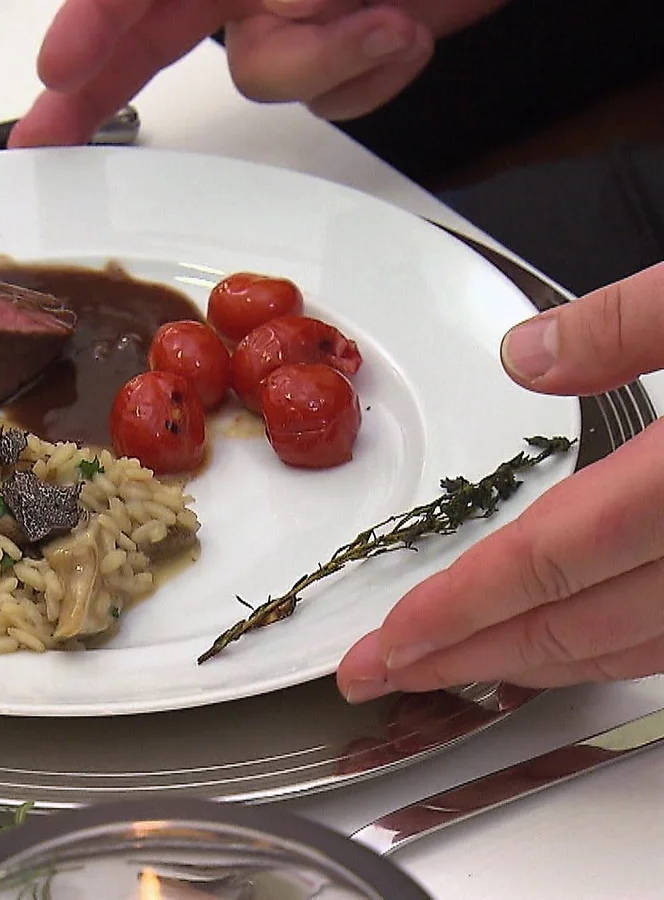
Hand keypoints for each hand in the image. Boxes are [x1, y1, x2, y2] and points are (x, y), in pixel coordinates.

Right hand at [8, 0, 507, 147]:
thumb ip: (273, 3)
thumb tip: (254, 22)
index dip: (91, 27)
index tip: (58, 72)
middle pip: (147, 35)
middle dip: (97, 86)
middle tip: (42, 136)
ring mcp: (294, 10)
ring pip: (264, 78)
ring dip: (326, 60)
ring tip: (385, 17)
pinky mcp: (342, 43)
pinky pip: (328, 94)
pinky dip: (369, 76)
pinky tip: (401, 32)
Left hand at [337, 262, 663, 702]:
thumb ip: (624, 325)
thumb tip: (526, 352)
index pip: (546, 562)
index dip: (456, 610)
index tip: (386, 644)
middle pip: (574, 629)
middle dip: (465, 659)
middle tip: (381, 677)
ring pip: (625, 651)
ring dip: (528, 665)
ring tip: (446, 668)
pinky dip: (601, 650)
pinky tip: (558, 643)